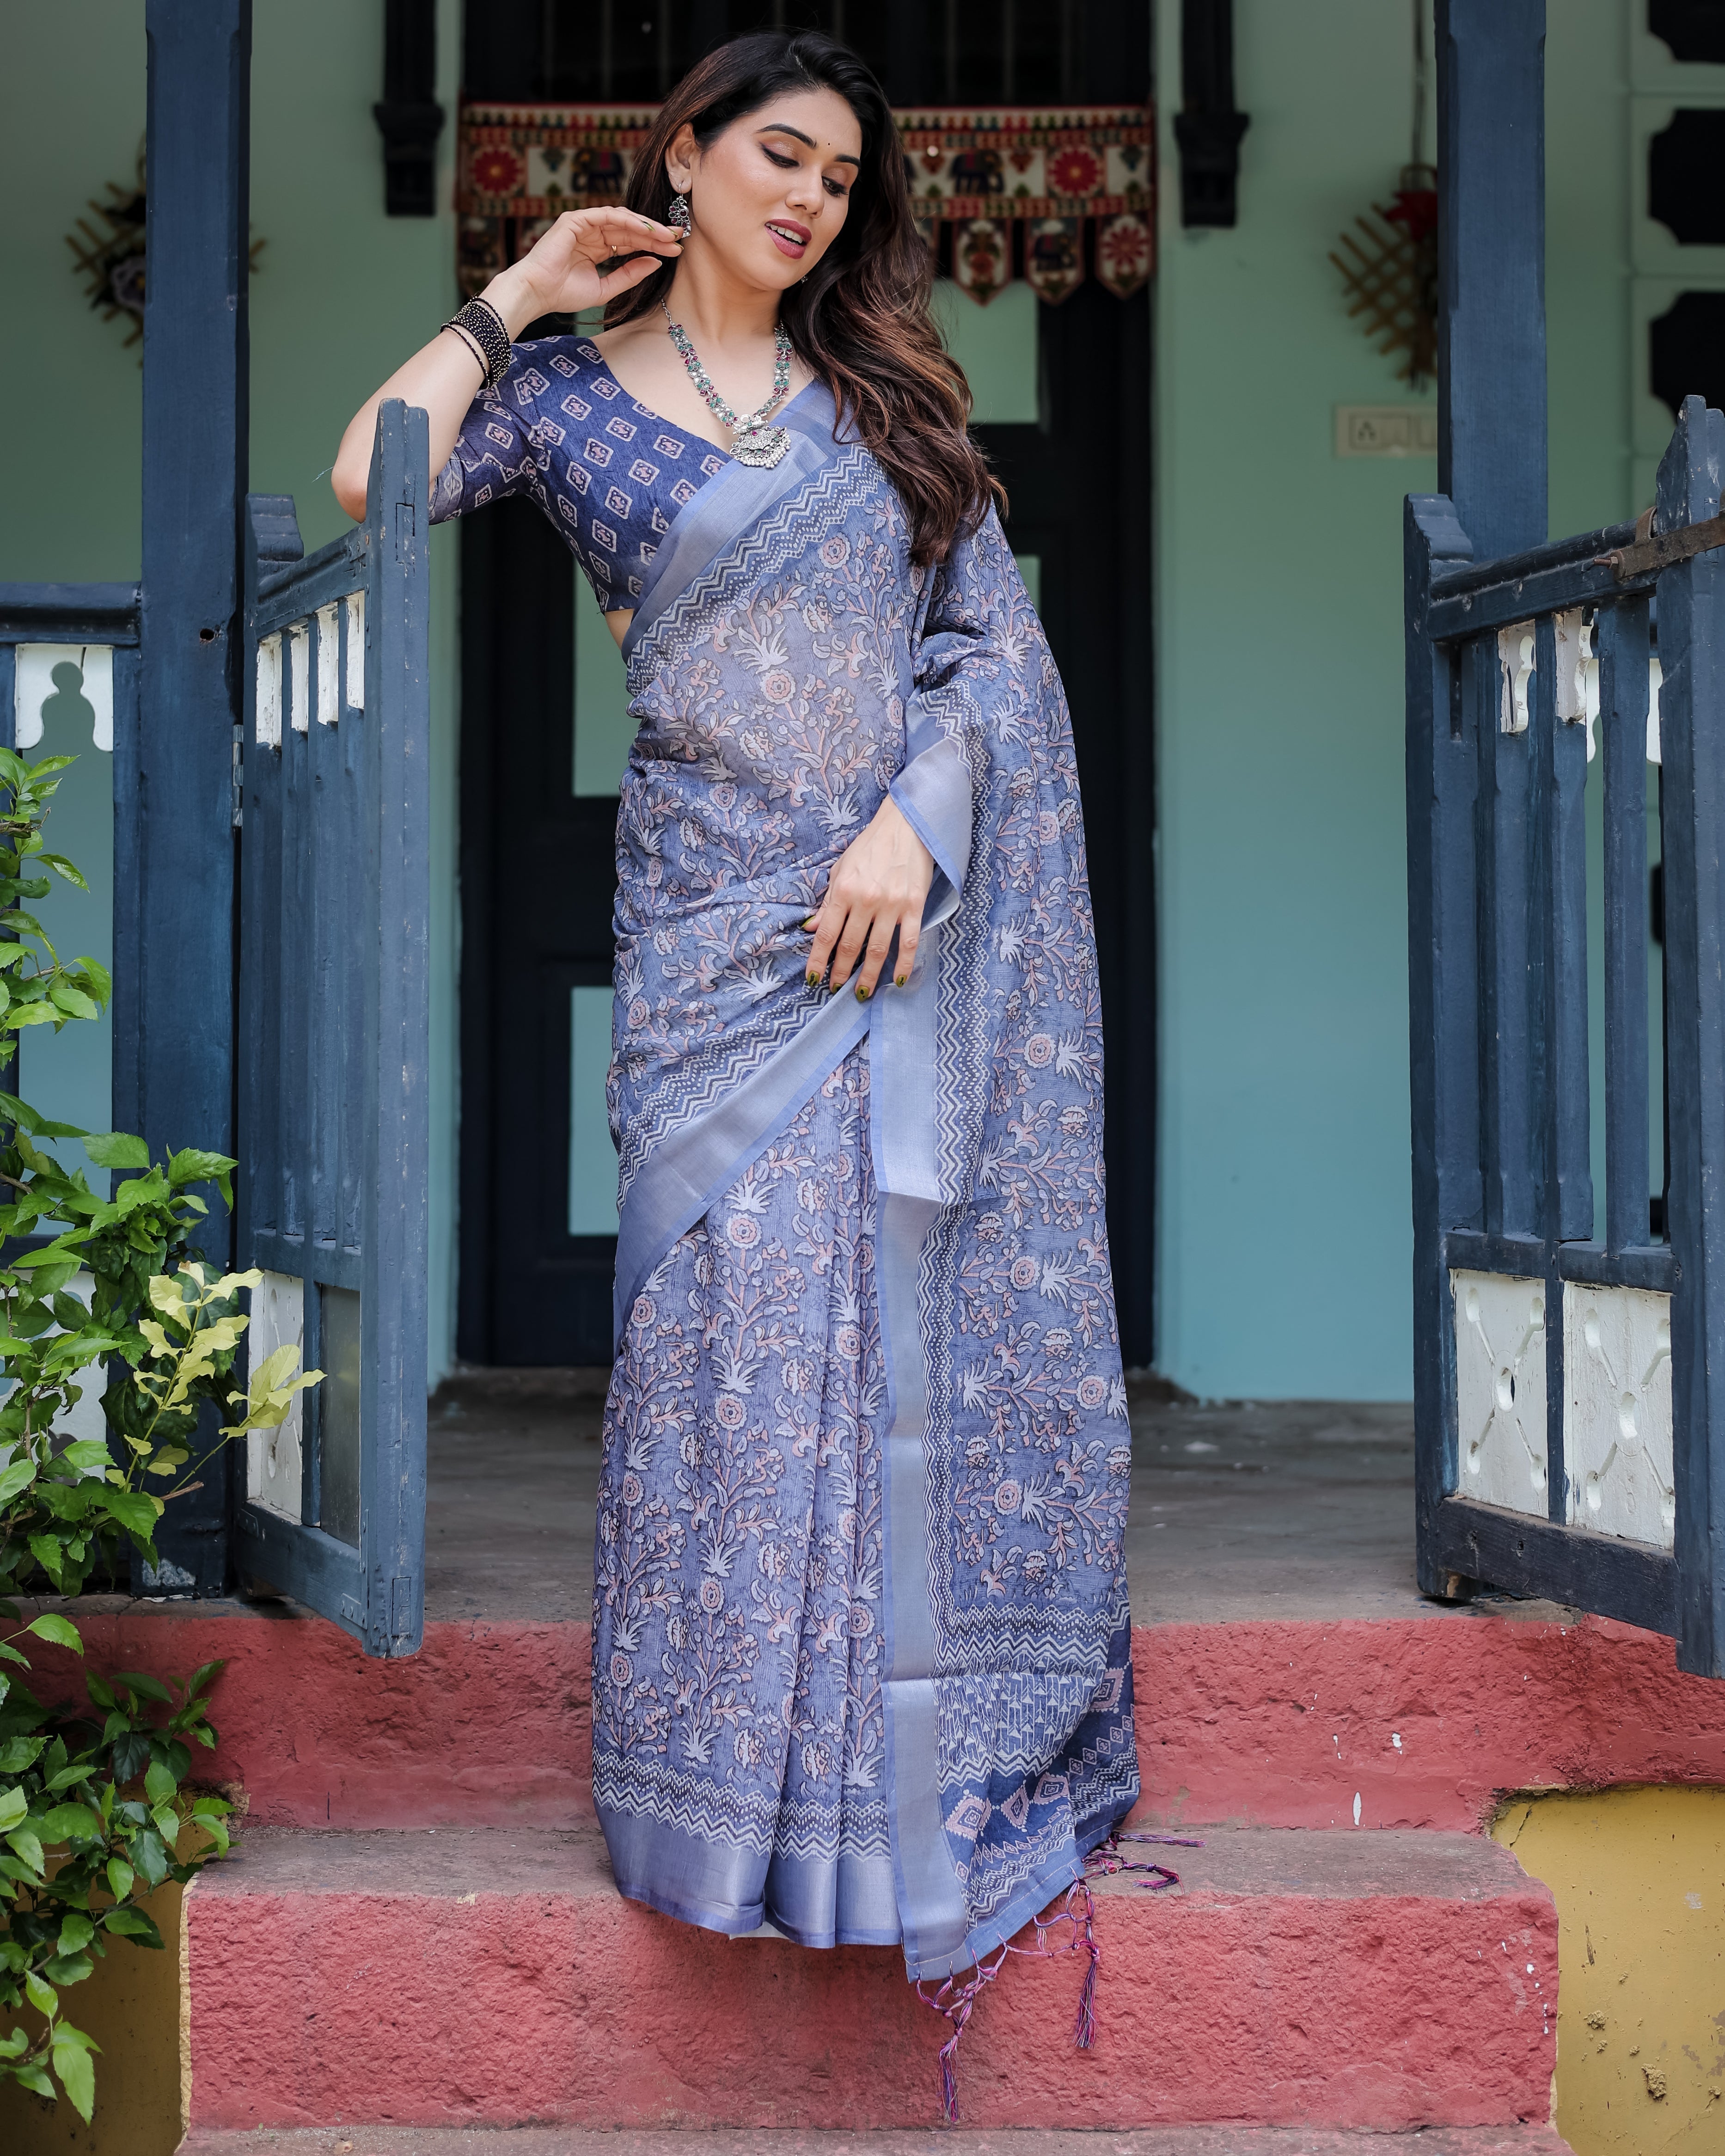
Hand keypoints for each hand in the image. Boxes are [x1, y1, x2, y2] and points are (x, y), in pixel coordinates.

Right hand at [486, 208, 683, 333]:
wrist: (537, 293)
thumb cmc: (564, 294)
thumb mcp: (606, 288)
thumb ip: (630, 275)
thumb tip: (656, 263)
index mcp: (598, 249)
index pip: (631, 243)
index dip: (654, 245)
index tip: (676, 250)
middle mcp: (593, 233)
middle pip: (630, 229)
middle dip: (655, 233)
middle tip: (679, 237)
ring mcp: (584, 224)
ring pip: (622, 219)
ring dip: (645, 226)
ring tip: (666, 235)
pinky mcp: (576, 219)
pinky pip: (607, 215)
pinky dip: (627, 221)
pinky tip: (645, 230)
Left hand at [805, 797, 934, 1001]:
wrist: (907, 825)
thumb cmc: (870, 846)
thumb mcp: (841, 869)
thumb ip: (828, 901)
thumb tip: (811, 929)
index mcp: (844, 890)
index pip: (826, 934)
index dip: (818, 960)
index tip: (813, 979)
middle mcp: (866, 900)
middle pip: (850, 946)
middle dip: (841, 972)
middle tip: (835, 989)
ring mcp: (892, 905)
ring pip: (878, 950)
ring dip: (868, 976)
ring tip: (862, 994)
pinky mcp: (915, 906)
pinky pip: (909, 942)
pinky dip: (904, 963)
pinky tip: (897, 980)